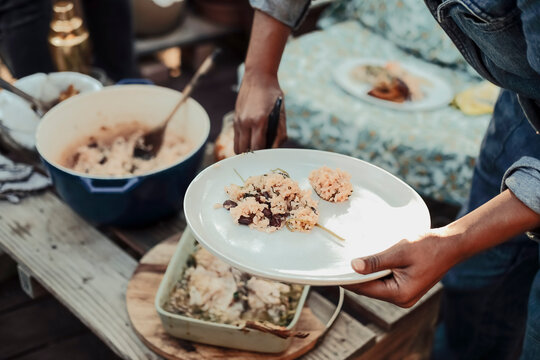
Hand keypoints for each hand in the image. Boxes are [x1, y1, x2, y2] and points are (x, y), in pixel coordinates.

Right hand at [234, 72, 286, 152]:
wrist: (257, 77)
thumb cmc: (273, 95)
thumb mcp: (281, 113)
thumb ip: (280, 133)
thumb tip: (276, 149)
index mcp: (258, 121)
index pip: (257, 148)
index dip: (263, 155)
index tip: (269, 157)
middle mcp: (245, 122)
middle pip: (244, 151)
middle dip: (253, 156)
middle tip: (263, 155)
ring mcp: (238, 121)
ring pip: (237, 147)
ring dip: (246, 151)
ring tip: (257, 149)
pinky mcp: (235, 120)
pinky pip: (236, 138)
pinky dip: (243, 143)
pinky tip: (252, 139)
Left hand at [344, 229, 460, 307]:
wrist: (451, 244)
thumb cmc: (429, 246)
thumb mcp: (399, 251)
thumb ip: (376, 261)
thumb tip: (354, 266)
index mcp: (400, 294)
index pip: (365, 289)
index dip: (348, 280)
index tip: (332, 272)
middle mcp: (402, 299)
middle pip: (370, 289)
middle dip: (356, 276)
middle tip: (338, 263)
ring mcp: (405, 294)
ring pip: (377, 285)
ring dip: (367, 273)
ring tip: (353, 259)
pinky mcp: (407, 286)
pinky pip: (385, 281)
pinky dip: (377, 272)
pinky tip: (370, 261)